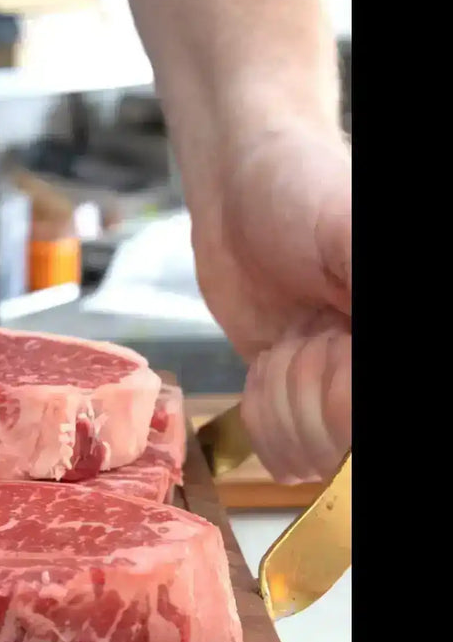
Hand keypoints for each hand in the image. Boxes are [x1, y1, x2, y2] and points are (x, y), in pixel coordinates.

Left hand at [191, 129, 350, 481]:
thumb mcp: (348, 231)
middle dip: (312, 389)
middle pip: (345, 445)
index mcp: (403, 335)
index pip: (362, 417)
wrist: (239, 186)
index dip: (343, 392)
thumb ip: (363, 286)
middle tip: (310, 329)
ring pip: (314, 455)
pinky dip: (262, 411)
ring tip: (292, 338)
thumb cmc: (304, 189)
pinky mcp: (301, 402)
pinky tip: (271, 361)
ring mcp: (344, 392)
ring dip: (283, 396)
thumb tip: (360, 334)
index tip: (333, 338)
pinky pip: (283, 451)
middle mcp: (371, 369)